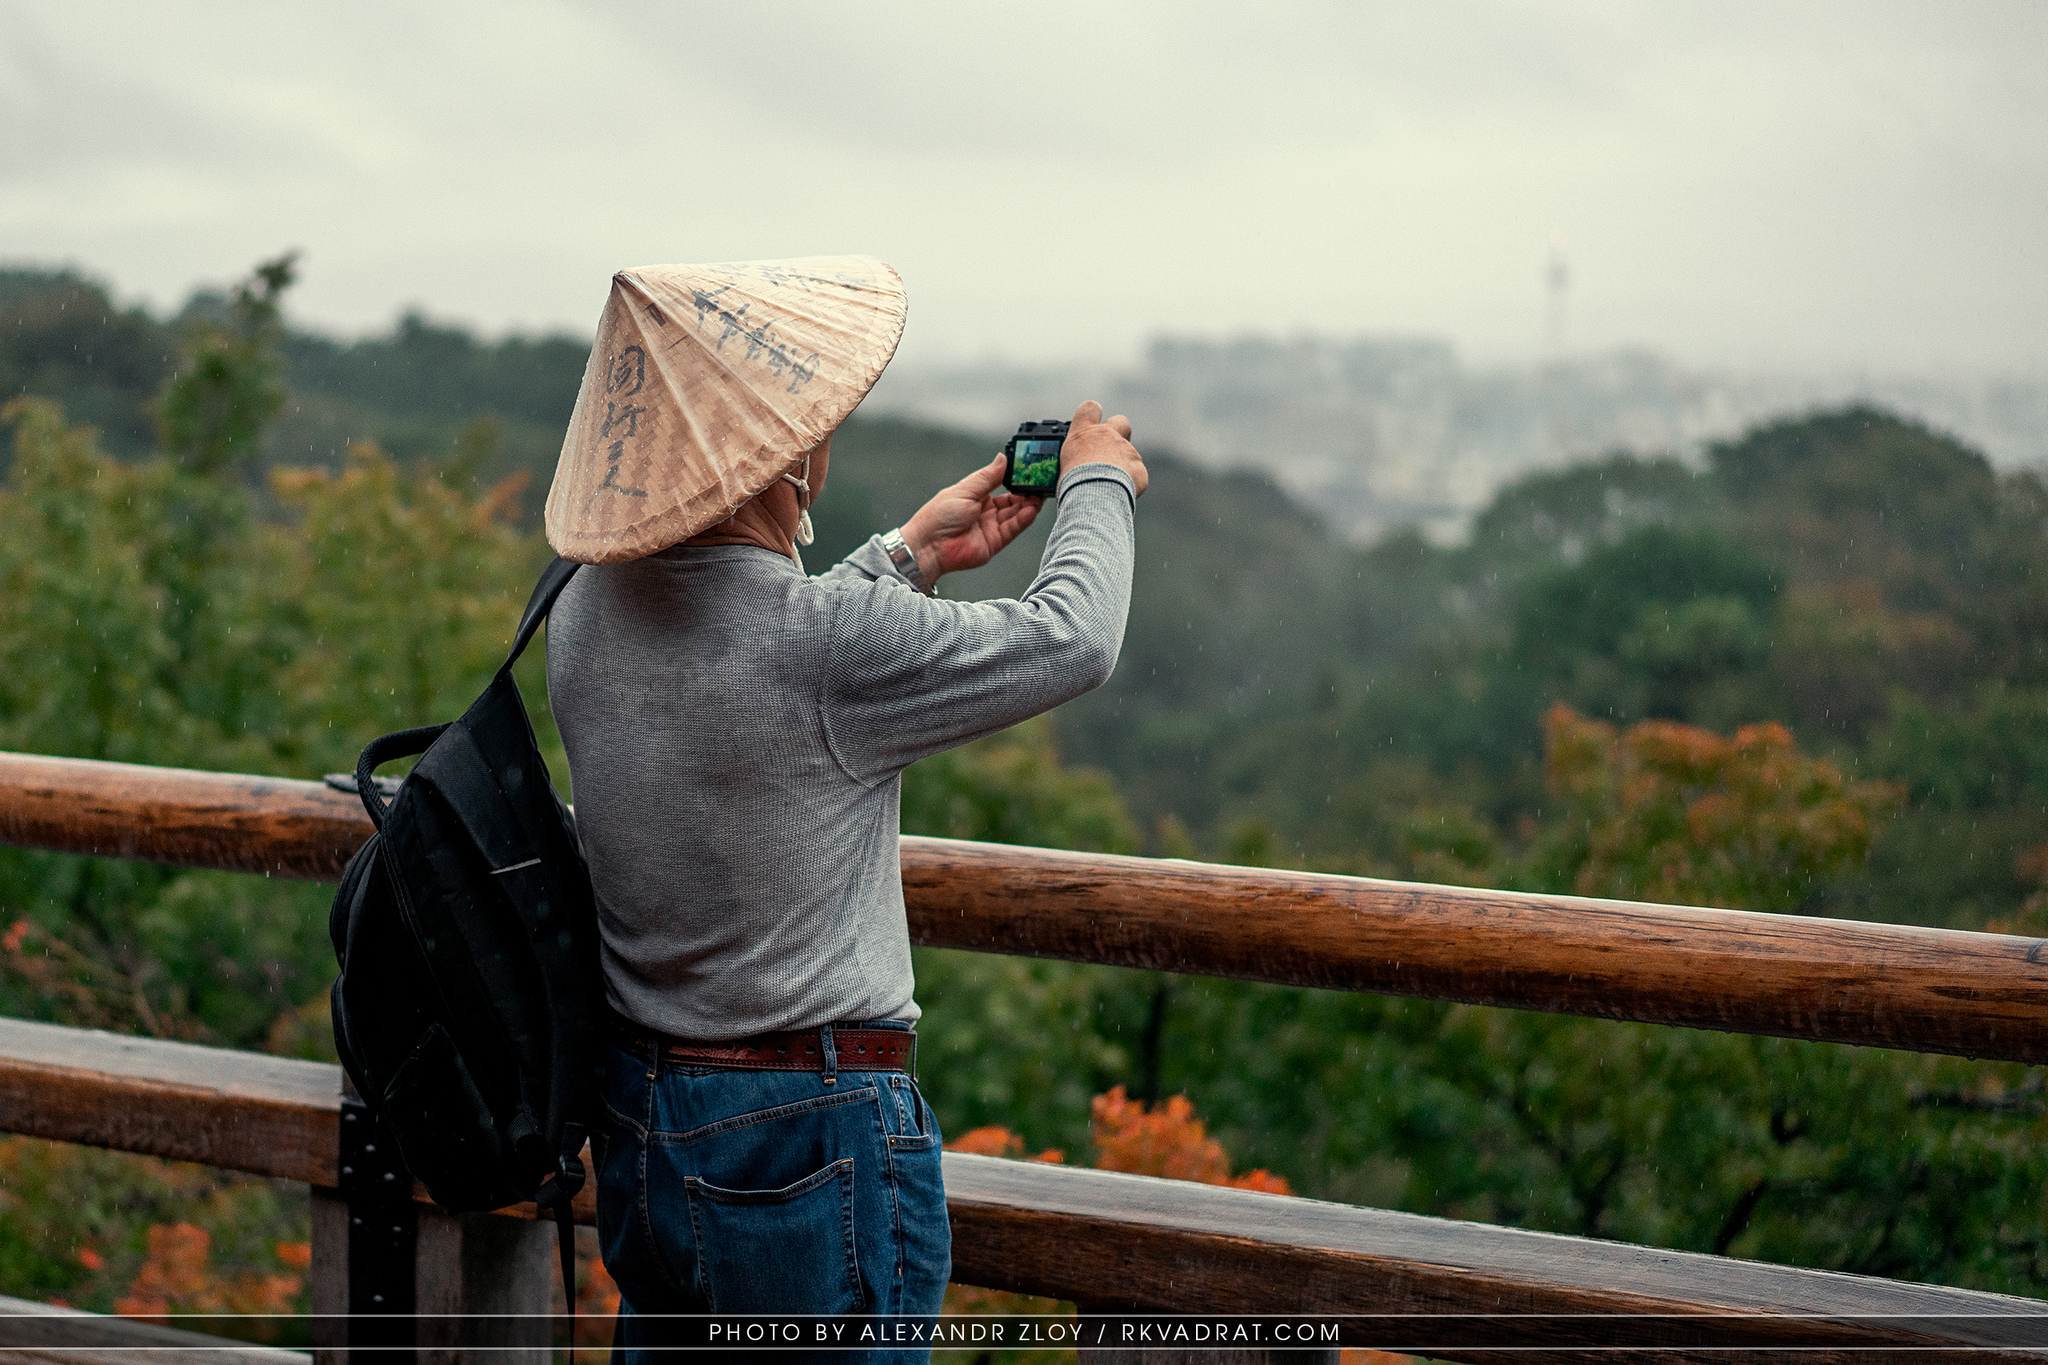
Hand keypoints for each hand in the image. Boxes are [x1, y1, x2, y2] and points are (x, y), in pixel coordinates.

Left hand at [901, 454, 1042, 583]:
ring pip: (1016, 514)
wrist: (929, 545)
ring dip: (1029, 504)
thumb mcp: (965, 490)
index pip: (1002, 484)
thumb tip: (1002, 458)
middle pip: (1013, 500)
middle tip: (1041, 481)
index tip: (1030, 469)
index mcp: (977, 496)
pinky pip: (1013, 529)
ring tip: (1041, 494)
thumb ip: (987, 477)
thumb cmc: (939, 516)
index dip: (1016, 478)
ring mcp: (992, 527)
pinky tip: (1032, 510)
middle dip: (1027, 491)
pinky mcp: (995, 542)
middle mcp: (986, 511)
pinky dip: (1024, 519)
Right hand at [1061, 399, 1146, 496]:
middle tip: (1111, 449)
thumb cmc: (1072, 485)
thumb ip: (1076, 460)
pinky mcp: (1138, 466)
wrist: (1093, 497)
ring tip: (1111, 484)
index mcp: (1083, 433)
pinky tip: (1122, 492)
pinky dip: (1132, 482)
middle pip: (1120, 421)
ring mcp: (1125, 449)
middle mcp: (1107, 435)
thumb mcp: (1065, 467)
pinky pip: (1137, 472)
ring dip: (1123, 464)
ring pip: (1130, 452)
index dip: (1093, 414)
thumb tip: (1077, 470)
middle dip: (1120, 432)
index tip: (1092, 422)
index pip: (1090, 408)